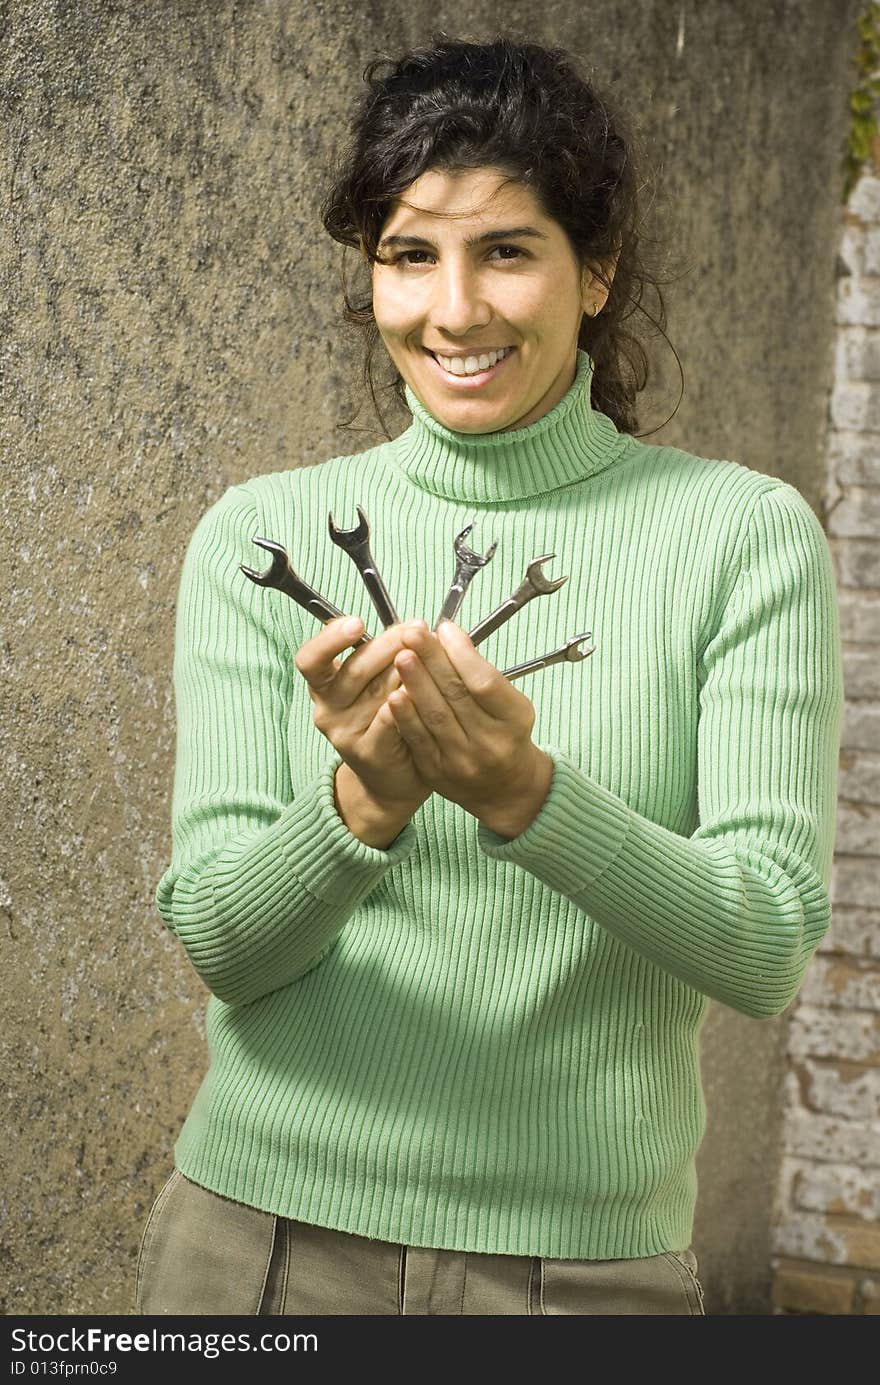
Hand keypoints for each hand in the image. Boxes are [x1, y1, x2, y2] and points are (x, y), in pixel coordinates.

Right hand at [293, 615, 432, 814]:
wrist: (394, 777)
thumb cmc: (388, 719)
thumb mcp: (376, 683)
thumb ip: (381, 655)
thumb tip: (411, 625)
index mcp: (323, 686)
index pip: (310, 659)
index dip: (329, 639)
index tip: (356, 622)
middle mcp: (327, 709)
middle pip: (354, 668)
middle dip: (389, 644)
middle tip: (417, 629)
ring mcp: (345, 733)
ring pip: (377, 691)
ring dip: (406, 669)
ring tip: (428, 652)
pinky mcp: (368, 752)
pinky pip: (389, 719)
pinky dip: (407, 700)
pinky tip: (422, 687)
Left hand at [386, 619, 553, 835]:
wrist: (503, 789)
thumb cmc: (505, 734)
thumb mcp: (509, 703)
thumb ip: (481, 672)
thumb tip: (449, 635)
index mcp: (514, 720)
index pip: (485, 683)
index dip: (462, 654)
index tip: (445, 629)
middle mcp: (490, 743)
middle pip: (457, 695)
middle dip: (432, 660)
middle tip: (413, 633)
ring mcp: (462, 761)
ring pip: (435, 716)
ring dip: (415, 683)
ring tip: (400, 655)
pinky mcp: (437, 772)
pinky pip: (418, 739)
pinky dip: (405, 716)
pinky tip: (393, 694)